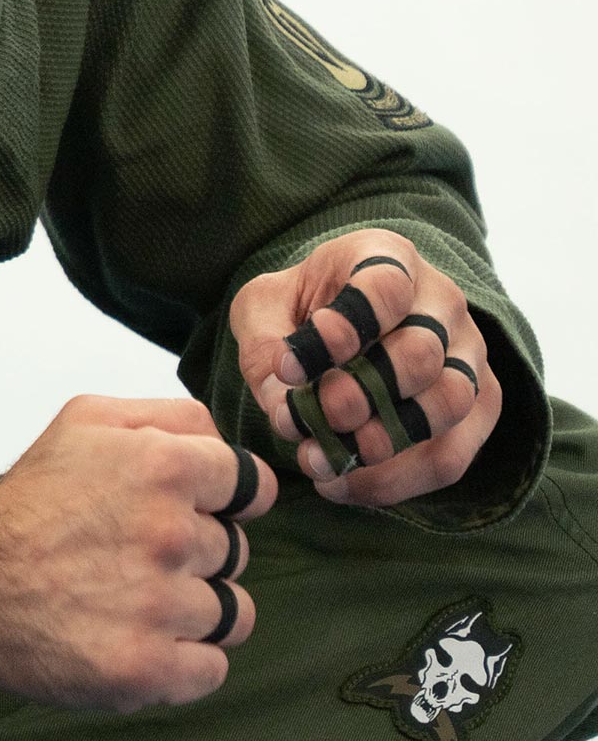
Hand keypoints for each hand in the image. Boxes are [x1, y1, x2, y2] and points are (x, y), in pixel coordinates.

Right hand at [0, 396, 275, 711]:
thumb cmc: (29, 500)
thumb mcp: (87, 419)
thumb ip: (172, 416)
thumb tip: (230, 446)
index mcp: (161, 464)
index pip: (253, 487)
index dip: (219, 500)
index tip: (181, 510)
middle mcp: (168, 533)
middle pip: (236, 552)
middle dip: (196, 554)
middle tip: (131, 555)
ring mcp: (159, 606)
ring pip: (232, 614)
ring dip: (193, 611)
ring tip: (134, 600)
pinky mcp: (145, 669)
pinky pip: (212, 670)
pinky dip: (182, 663)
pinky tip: (136, 639)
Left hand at [232, 229, 500, 507]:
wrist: (347, 321)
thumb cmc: (304, 307)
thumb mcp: (265, 305)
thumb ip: (263, 342)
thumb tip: (284, 401)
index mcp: (388, 257)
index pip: (385, 286)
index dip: (344, 327)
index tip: (293, 360)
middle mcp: (441, 301)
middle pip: (421, 354)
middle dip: (360, 397)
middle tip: (311, 417)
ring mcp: (468, 353)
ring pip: (448, 406)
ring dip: (383, 444)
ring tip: (321, 460)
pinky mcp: (477, 405)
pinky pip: (451, 456)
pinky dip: (394, 481)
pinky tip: (340, 484)